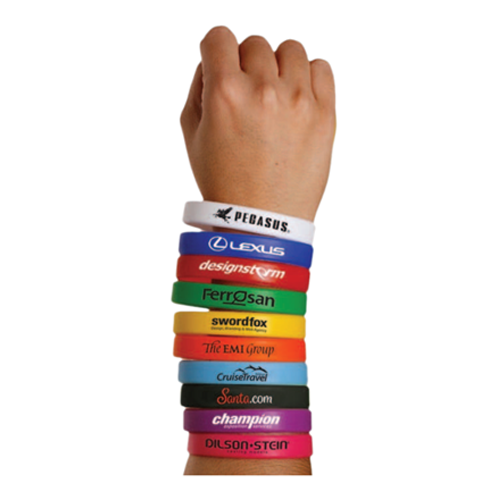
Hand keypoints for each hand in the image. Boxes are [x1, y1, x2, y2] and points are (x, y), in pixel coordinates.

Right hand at [180, 26, 335, 221]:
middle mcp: (263, 91)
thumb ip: (199, 88)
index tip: (222, 64)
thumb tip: (214, 62)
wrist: (262, 221)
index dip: (216, 50)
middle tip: (248, 96)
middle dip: (246, 65)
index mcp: (225, 94)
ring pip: (290, 50)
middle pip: (255, 44)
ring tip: (274, 98)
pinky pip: (321, 68)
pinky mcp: (325, 115)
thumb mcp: (193, 136)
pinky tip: (296, 100)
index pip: (219, 37)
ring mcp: (299, 101)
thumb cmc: (225, 183)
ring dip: (278, 67)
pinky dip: (308, 76)